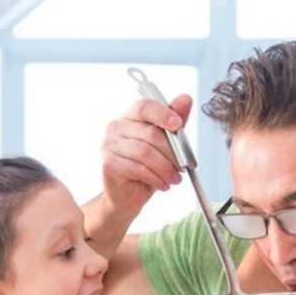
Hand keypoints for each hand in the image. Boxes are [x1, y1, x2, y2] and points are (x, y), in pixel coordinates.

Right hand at [101, 95, 193, 213]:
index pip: (145, 107)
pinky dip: (155, 178)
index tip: (178, 124)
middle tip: (183, 166)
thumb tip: (186, 99)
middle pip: (150, 133)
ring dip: (165, 168)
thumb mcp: (165, 145)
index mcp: (131, 117)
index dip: (163, 114)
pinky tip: (162, 184)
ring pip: (145, 153)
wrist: (127, 195)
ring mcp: (110, 145)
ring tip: (174, 178)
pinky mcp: (109, 163)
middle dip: (172, 152)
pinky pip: (138, 168)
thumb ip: (174, 123)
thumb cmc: (146, 168)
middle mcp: (117, 127)